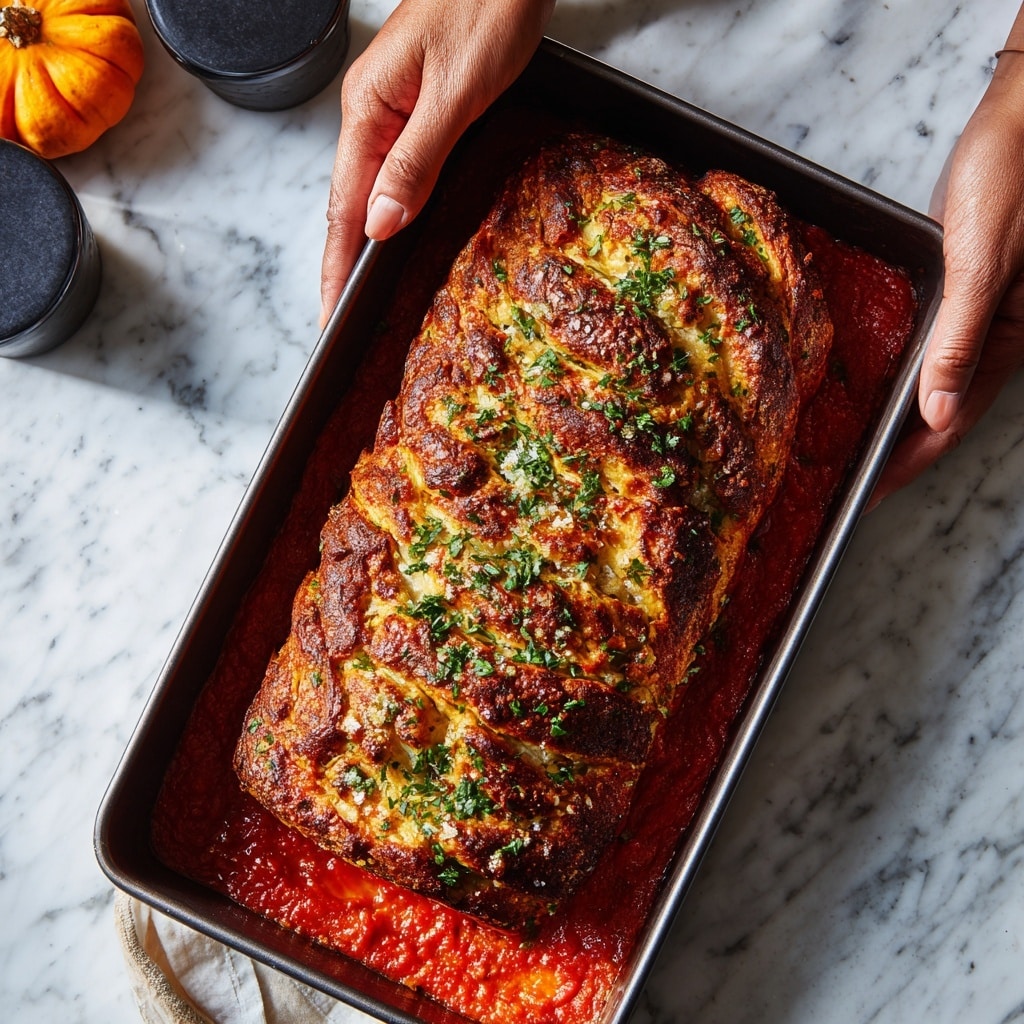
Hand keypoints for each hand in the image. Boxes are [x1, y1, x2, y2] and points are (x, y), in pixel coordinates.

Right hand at [320, 0, 554, 325]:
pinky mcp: (417, 106)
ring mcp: (391, 109)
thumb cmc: (488, 9)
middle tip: (341, 319)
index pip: (342, 206)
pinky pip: (395, 169)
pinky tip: (395, 230)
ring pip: (371, 188)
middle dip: (343, 263)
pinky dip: (392, 207)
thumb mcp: (455, 93)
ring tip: (359, 291)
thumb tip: (381, 224)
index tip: (330, 314)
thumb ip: (416, 160)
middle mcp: (371, 113)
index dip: (336, 266)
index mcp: (369, 110)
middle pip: (348, 203)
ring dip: (365, 241)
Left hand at [873, 43, 1023, 503]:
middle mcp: (992, 334)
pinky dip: (899, 367)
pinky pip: (927, 342)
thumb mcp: (982, 262)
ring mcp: (975, 311)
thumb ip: (959, 340)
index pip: (950, 422)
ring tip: (847, 440)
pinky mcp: (957, 283)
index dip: (906, 463)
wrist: (1019, 112)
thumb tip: (936, 412)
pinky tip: (867, 378)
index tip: (865, 495)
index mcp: (1007, 339)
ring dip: (894, 413)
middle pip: (939, 411)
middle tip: (843, 477)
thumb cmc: (1010, 175)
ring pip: (932, 380)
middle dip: (896, 449)